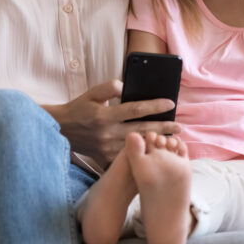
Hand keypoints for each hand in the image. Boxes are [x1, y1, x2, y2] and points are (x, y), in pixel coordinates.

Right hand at [50, 80, 180, 167]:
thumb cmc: (80, 108)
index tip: (171, 103)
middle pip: (142, 130)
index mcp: (105, 116)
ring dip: (156, 143)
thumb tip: (125, 85)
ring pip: (138, 146)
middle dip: (163, 128)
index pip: (135, 109)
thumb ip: (109, 88)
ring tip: (173, 141)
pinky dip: (143, 154)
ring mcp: (107, 148)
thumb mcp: (91, 94)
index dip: (154, 106)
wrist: (63, 131)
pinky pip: (128, 157)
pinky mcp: (105, 158)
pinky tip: (155, 152)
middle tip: (180, 127)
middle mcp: (107, 133)